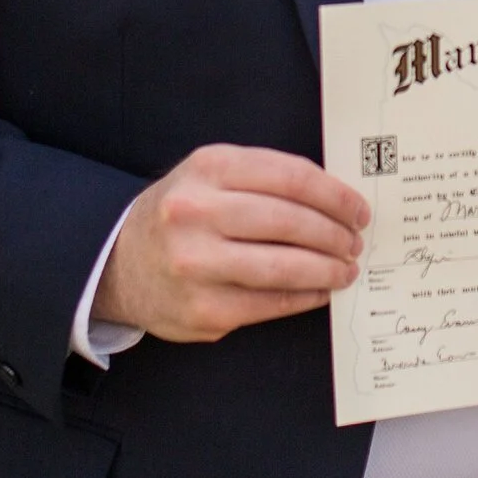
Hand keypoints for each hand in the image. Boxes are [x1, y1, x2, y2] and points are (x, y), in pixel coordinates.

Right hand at [91, 144, 368, 341]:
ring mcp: (197, 264)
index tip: (357, 209)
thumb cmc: (183, 214)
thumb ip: (266, 177)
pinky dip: (305, 297)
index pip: (291, 177)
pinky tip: (319, 290)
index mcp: (208, 168)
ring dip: (327, 269)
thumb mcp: (212, 175)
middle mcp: (196, 212)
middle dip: (335, 233)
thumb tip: (336, 200)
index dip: (335, 195)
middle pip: (291, 221)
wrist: (120, 264)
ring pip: (284, 266)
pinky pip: (271, 303)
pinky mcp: (203, 310)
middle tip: (355, 241)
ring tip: (346, 268)